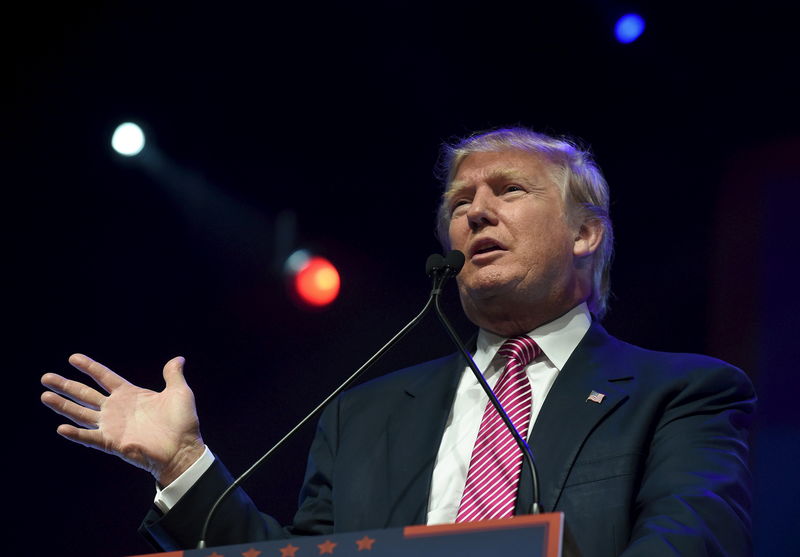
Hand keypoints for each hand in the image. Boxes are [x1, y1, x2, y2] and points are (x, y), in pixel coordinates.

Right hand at [41, 353, 205, 485]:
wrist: (183, 449)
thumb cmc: (183, 422)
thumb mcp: (179, 392)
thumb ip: (173, 375)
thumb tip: (179, 358)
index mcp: (130, 394)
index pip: (104, 377)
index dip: (89, 367)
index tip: (73, 358)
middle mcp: (117, 409)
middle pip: (85, 394)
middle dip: (65, 386)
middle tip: (45, 377)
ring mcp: (112, 426)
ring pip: (81, 413)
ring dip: (63, 406)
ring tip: (44, 396)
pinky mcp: (112, 442)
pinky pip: (90, 437)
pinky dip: (76, 434)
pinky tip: (61, 428)